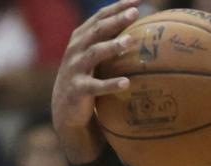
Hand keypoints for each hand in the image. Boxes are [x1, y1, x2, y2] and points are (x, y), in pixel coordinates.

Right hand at [51, 0, 138, 162]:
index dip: (117, 7)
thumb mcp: (95, 57)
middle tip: (135, 13)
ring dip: (112, 46)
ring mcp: (75, 69)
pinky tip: (127, 83)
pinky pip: (95, 86)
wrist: (66, 110)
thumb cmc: (88, 78)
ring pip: (94, 53)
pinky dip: (110, 84)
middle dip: (116, 20)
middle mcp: (76, 49)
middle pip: (97, 30)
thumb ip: (110, 41)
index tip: (138, 0)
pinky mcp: (78, 90)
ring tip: (130, 41)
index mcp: (81, 38)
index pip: (100, 17)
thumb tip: (143, 29)